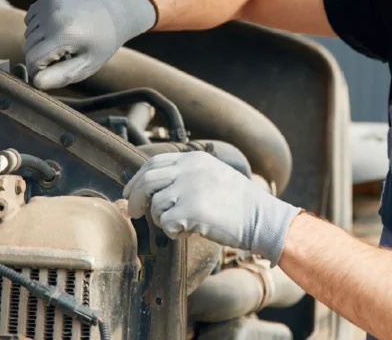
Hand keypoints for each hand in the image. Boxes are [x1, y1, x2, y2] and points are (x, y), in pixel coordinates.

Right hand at [23, 0, 156, 89]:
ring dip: (40, 41)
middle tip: (63, 55)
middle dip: (41, 56)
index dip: (39, 70)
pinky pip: (31, 19)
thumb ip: (60, 75)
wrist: (115, 12)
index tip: (53, 71)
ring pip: (28, 33)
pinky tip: (58, 28)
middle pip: (28, 46)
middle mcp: (53, 15)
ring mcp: (50, 2)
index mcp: (64, 34)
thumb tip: (35, 81)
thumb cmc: (102, 44)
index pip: (32, 59)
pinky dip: (40, 26)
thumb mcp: (87, 65)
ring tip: (63, 41)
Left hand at [123, 151, 300, 263]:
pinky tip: (187, 232)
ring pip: (155, 204)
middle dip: (136, 199)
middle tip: (135, 213)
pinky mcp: (190, 211)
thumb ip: (188, 174)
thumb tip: (157, 186)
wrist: (261, 218)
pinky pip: (165, 223)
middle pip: (147, 181)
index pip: (153, 163)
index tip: (131, 192)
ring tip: (180, 224)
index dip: (137, 179)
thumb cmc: (239, 202)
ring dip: (161, 219)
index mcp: (193, 159)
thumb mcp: (214, 174)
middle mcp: (188, 170)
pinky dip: (172, 232)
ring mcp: (188, 189)